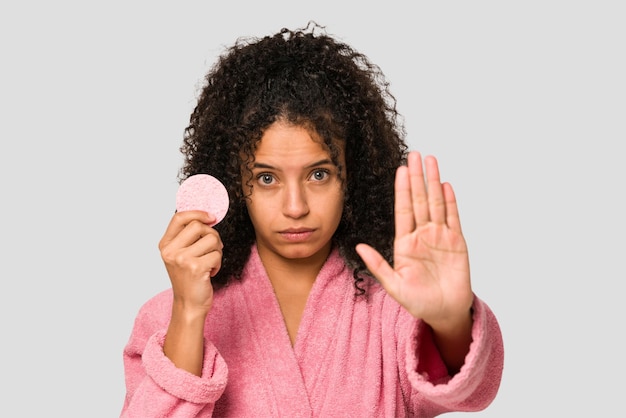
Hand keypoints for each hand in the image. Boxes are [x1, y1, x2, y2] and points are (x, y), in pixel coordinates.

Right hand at [159, 210, 222, 313]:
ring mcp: (182, 259)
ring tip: (210, 262)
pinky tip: (210, 272)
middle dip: (212, 235)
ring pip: (211, 239)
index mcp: (165, 245)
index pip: (179, 217)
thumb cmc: (188, 278)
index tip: (211, 217)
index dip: (197, 213)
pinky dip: (218, 263)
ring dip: (217, 251)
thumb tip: (209, 217)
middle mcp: (171, 251)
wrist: (188, 304)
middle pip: (198, 226)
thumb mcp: (180, 255)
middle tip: (212, 249)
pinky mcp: (196, 268)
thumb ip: (188, 237)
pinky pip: (217, 254)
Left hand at [356, 151, 472, 327]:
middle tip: (414, 154)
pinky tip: (446, 186)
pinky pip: (453, 218)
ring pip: (436, 204)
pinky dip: (450, 201)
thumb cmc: (418, 302)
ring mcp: (440, 237)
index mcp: (404, 243)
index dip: (401, 189)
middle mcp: (422, 235)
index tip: (400, 169)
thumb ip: (378, 265)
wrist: (444, 313)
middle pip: (419, 200)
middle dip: (417, 177)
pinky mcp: (456, 242)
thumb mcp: (394, 286)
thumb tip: (359, 247)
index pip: (403, 209)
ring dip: (433, 182)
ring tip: (431, 161)